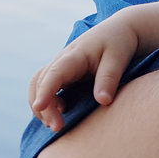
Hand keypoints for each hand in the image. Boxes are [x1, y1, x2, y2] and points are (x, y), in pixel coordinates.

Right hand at [28, 15, 139, 131]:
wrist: (120, 30)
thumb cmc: (119, 42)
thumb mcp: (118, 58)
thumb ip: (109, 78)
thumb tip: (103, 102)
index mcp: (74, 55)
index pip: (54, 73)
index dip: (45, 90)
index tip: (39, 106)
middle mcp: (62, 61)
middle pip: (40, 82)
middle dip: (44, 106)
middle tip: (58, 127)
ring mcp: (61, 68)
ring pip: (38, 85)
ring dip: (42, 106)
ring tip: (56, 126)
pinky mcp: (65, 75)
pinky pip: (47, 88)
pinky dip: (47, 103)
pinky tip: (59, 116)